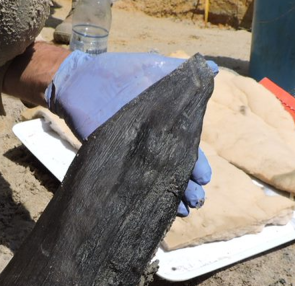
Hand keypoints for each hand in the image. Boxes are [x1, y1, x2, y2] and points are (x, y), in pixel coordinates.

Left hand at [45, 52, 217, 215]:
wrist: (81, 79)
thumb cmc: (120, 72)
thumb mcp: (153, 68)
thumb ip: (180, 72)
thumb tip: (213, 67)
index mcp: (166, 126)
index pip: (187, 150)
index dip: (198, 165)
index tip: (204, 178)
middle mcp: (153, 144)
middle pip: (175, 171)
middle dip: (188, 187)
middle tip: (197, 199)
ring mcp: (133, 153)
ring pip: (155, 180)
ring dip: (170, 197)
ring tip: (181, 210)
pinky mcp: (112, 158)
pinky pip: (128, 180)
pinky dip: (139, 194)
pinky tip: (150, 206)